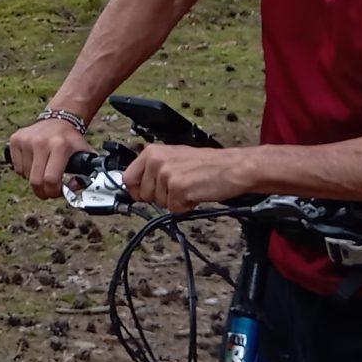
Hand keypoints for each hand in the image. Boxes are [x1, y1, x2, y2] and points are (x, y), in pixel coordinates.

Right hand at [8, 116, 90, 197]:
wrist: (58, 121)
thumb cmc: (71, 141)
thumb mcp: (85, 154)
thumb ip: (86, 174)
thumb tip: (74, 188)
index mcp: (59, 145)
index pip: (51, 179)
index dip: (54, 192)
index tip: (58, 192)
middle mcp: (40, 142)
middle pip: (36, 180)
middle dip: (43, 192)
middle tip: (48, 191)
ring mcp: (26, 140)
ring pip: (25, 175)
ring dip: (35, 179)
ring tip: (43, 171)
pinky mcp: (15, 139)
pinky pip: (17, 167)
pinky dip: (25, 171)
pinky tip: (34, 163)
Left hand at [122, 144, 248, 211]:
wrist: (233, 168)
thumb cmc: (208, 164)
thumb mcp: (174, 159)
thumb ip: (154, 170)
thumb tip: (135, 187)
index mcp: (152, 152)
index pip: (128, 178)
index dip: (137, 191)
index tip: (144, 194)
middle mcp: (156, 161)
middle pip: (144, 195)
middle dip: (160, 197)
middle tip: (179, 187)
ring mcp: (166, 175)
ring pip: (159, 203)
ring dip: (175, 201)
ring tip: (190, 187)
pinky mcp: (178, 189)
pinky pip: (174, 209)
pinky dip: (186, 206)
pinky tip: (196, 193)